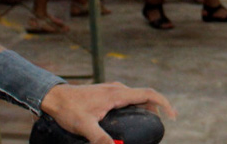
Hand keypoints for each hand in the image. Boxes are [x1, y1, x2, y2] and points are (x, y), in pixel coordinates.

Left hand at [40, 82, 176, 143]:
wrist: (53, 97)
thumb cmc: (68, 109)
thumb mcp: (85, 126)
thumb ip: (100, 139)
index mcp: (117, 94)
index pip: (149, 94)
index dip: (164, 104)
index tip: (173, 116)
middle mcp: (117, 89)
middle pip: (145, 96)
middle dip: (156, 109)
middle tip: (158, 127)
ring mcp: (112, 89)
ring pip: (136, 96)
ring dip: (146, 107)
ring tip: (147, 124)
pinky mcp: (106, 93)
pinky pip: (127, 97)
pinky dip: (135, 106)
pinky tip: (130, 118)